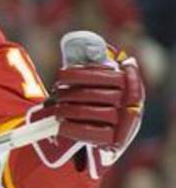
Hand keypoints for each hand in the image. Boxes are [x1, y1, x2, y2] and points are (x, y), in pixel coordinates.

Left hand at [28, 35, 144, 178]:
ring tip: (56, 109)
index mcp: (129, 81)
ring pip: (91, 112)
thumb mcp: (98, 78)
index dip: (78, 75)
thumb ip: (94, 63)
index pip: (102, 75)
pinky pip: (92, 133)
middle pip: (94, 94)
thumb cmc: (97, 98)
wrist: (107, 131)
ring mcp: (125, 122)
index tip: (61, 76)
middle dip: (69, 94)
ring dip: (67, 110)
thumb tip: (87, 46)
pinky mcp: (116, 141)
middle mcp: (131, 101)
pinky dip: (72, 129)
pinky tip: (60, 125)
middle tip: (56, 95)